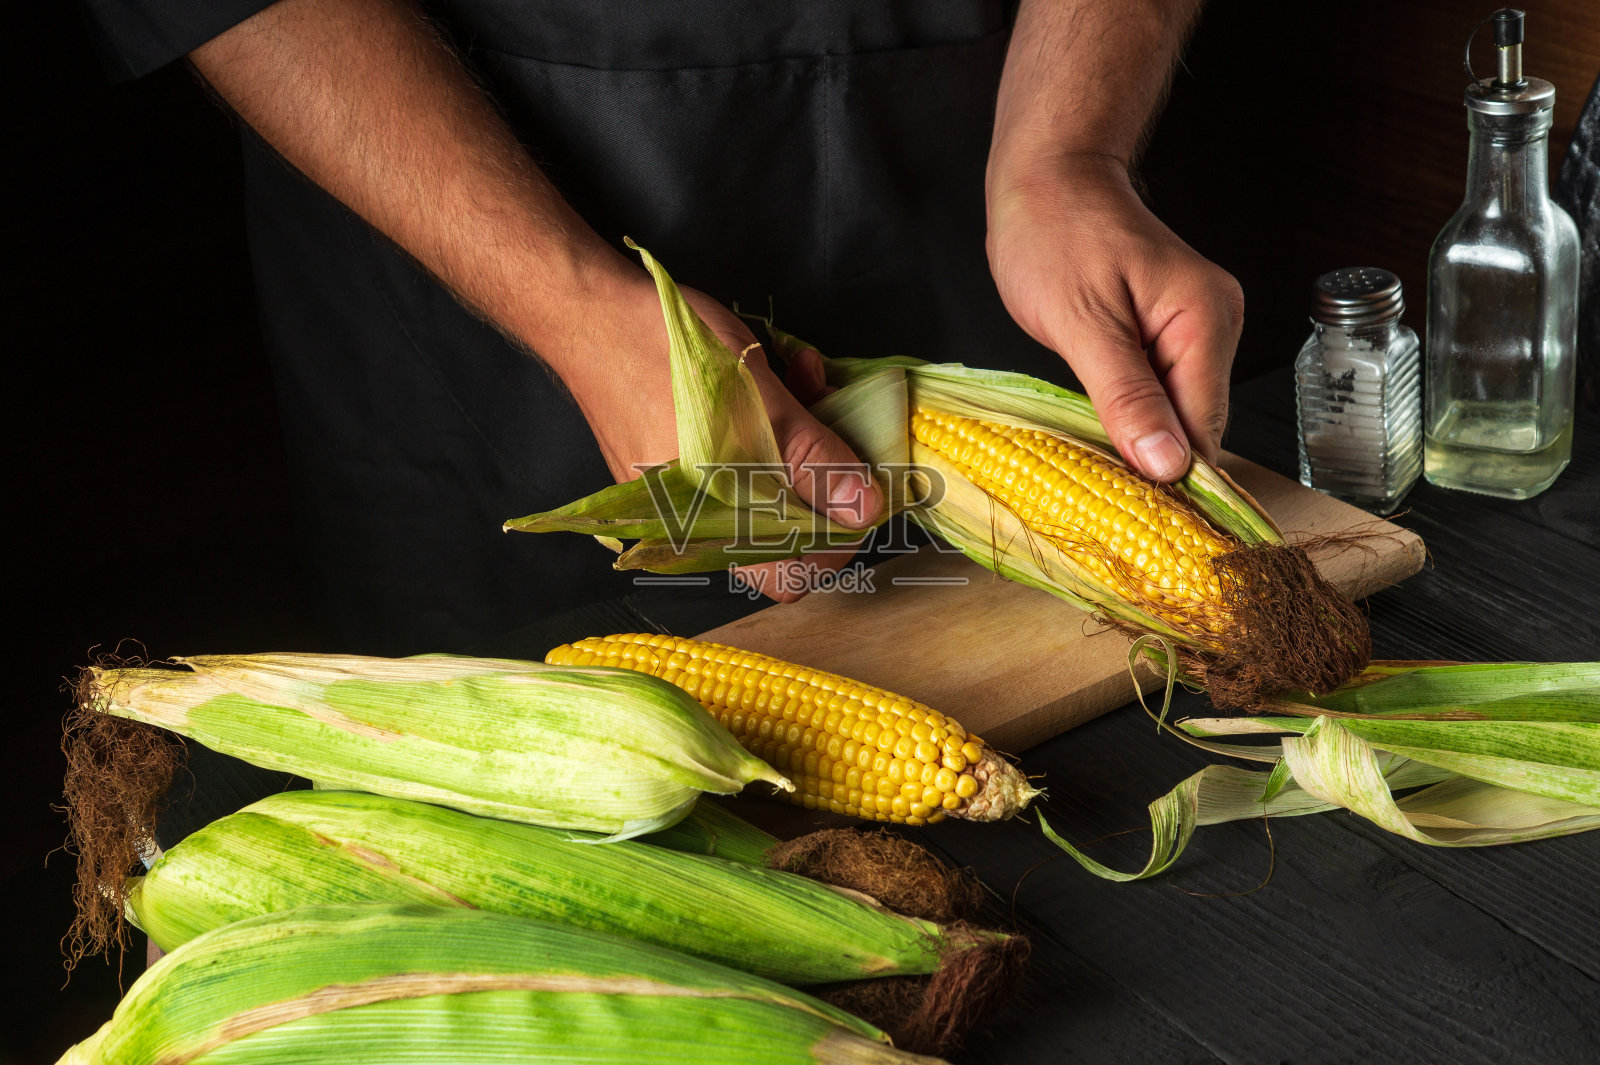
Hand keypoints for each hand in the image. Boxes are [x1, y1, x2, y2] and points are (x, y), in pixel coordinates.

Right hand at [558, 271, 881, 602]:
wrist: (590, 313)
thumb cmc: (667, 356)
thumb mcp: (760, 404)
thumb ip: (814, 461)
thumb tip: (864, 510)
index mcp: (711, 523)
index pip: (791, 573)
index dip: (836, 539)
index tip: (864, 486)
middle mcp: (696, 519)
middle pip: (786, 527)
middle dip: (826, 470)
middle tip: (841, 417)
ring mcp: (688, 488)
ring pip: (771, 483)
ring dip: (805, 435)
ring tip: (807, 379)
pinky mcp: (684, 455)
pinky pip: (743, 456)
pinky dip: (770, 423)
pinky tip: (778, 375)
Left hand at [986, 153, 1242, 479]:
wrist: (1048, 174)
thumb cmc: (1054, 231)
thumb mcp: (1081, 323)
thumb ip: (1125, 396)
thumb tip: (1167, 465)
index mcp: (1204, 320)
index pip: (1206, 428)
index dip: (1174, 478)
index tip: (1138, 522)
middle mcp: (1213, 325)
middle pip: (1197, 426)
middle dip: (1156, 464)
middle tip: (1105, 504)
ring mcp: (1194, 328)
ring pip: (1177, 414)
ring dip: (1141, 442)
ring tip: (1097, 470)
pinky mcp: (1168, 332)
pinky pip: (1160, 392)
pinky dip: (1133, 417)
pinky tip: (1102, 431)